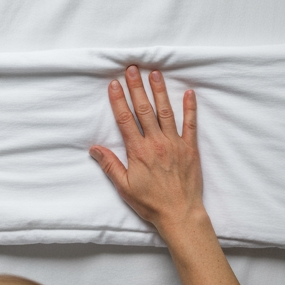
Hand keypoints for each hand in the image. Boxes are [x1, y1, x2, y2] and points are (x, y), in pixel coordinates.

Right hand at [90, 65, 254, 284]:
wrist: (181, 215)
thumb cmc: (151, 203)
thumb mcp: (124, 187)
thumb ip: (110, 165)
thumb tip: (94, 148)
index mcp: (139, 151)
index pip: (126, 119)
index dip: (119, 100)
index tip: (114, 83)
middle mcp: (156, 142)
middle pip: (144, 109)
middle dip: (137, 87)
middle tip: (132, 68)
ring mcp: (174, 143)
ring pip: (165, 111)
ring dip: (159, 91)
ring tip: (154, 73)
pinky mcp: (190, 148)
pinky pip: (190, 124)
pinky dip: (190, 108)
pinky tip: (189, 93)